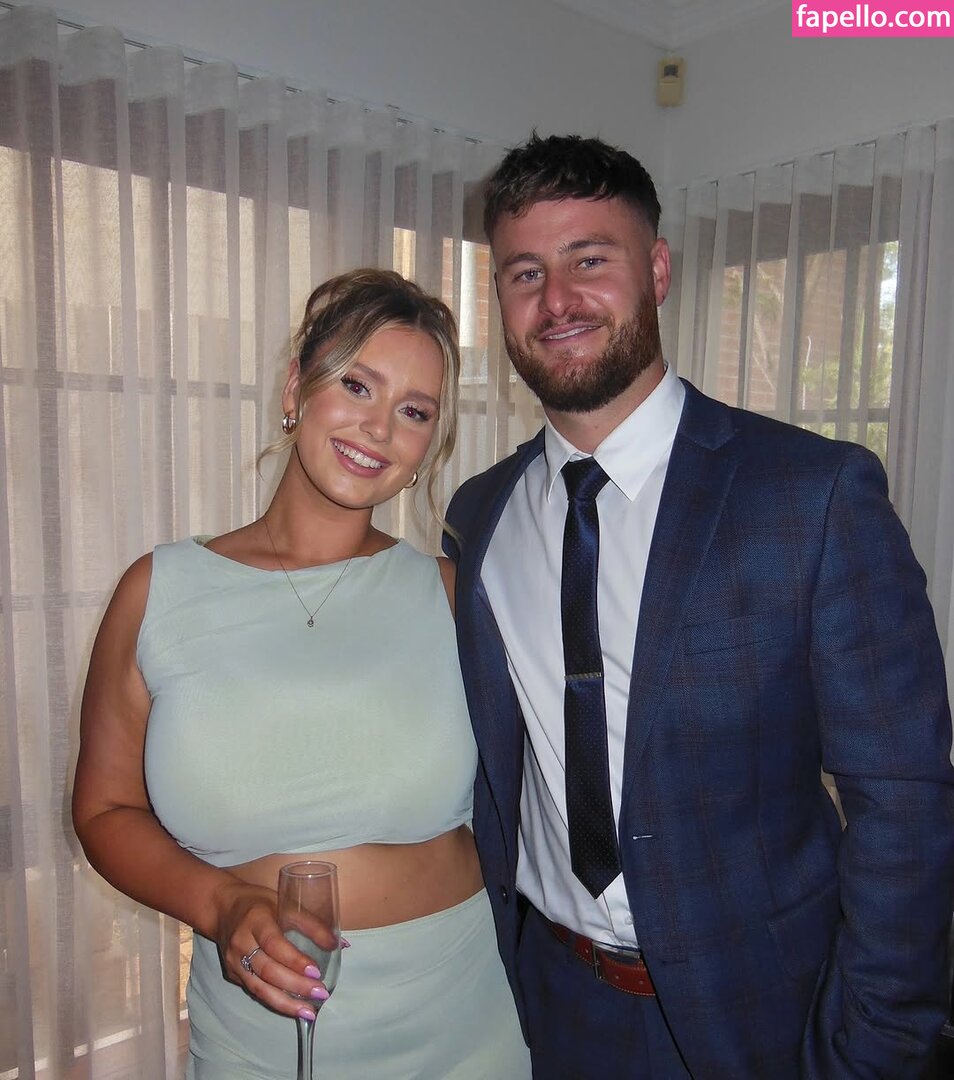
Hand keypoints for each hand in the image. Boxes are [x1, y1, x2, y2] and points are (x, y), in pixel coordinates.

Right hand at [213, 878, 331, 1019]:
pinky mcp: (232, 975)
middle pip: (268, 970)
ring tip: (309, 1012)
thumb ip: (312, 924)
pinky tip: (292, 1008)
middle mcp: (241, 943)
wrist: (222, 909)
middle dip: (295, 986)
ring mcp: (234, 962)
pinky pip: (255, 991)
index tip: (316, 972)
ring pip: (259, 988)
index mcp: (256, 921)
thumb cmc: (259, 904)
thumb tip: (340, 944)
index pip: (274, 944)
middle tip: (320, 994)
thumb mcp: (285, 904)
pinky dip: (274, 1001)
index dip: (295, 960)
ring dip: (285, 1003)